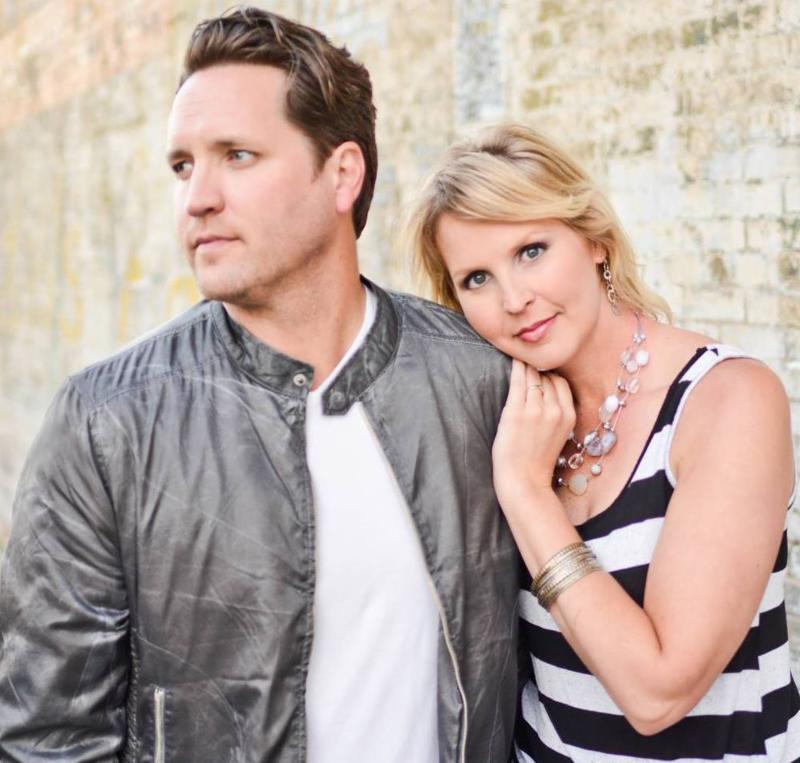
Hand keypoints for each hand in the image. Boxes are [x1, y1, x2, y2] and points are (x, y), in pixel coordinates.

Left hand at [492, 359, 575, 511]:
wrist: (524, 482)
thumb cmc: (536, 461)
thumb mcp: (558, 435)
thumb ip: (556, 414)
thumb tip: (547, 393)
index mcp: (568, 415)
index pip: (560, 383)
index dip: (549, 376)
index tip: (538, 369)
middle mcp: (555, 409)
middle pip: (547, 377)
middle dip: (537, 368)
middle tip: (526, 357)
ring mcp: (536, 409)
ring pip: (533, 376)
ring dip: (525, 365)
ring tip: (517, 354)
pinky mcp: (516, 411)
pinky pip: (518, 380)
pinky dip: (515, 367)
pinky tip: (511, 357)